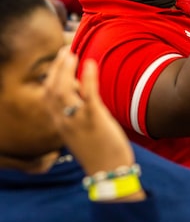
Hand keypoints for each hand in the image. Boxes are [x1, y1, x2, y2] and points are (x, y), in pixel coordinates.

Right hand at [43, 47, 136, 176]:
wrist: (110, 172)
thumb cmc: (99, 148)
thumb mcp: (81, 127)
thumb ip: (77, 107)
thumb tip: (79, 83)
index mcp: (60, 123)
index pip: (47, 93)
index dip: (52, 73)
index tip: (61, 57)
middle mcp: (65, 121)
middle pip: (52, 89)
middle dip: (57, 67)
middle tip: (66, 49)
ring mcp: (78, 121)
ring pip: (64, 90)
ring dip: (67, 69)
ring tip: (74, 53)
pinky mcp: (95, 121)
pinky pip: (88, 96)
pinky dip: (88, 78)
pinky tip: (91, 64)